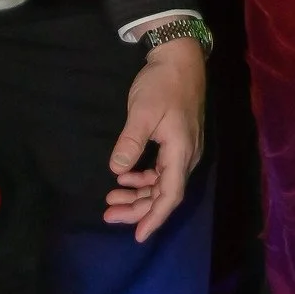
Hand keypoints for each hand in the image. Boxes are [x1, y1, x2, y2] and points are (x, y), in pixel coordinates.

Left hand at [105, 38, 206, 240]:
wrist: (179, 57)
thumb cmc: (162, 83)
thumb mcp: (141, 112)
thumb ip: (130, 143)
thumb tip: (117, 171)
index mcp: (181, 152)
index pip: (169, 195)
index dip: (153, 217)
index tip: (137, 235)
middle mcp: (186, 156)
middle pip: (164, 193)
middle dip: (138, 208)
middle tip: (108, 215)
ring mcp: (183, 149)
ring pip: (161, 183)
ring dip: (138, 194)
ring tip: (111, 200)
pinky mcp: (176, 141)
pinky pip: (161, 169)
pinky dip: (143, 177)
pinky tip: (124, 177)